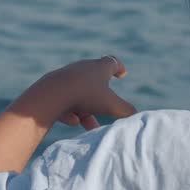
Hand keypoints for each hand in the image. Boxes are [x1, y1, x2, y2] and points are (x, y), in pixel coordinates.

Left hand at [15, 56, 137, 129]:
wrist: (51, 94)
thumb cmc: (85, 96)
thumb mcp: (111, 105)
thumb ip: (126, 111)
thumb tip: (138, 117)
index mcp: (99, 68)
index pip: (112, 63)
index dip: (118, 68)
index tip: (122, 73)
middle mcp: (82, 69)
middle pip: (95, 81)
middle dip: (102, 98)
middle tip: (108, 109)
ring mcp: (66, 77)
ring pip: (80, 94)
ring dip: (86, 110)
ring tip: (89, 126)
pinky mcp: (53, 88)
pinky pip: (65, 100)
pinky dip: (71, 111)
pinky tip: (73, 122)